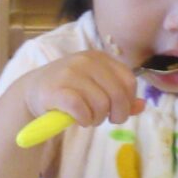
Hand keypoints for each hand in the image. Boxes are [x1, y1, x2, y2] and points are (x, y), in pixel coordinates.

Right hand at [20, 50, 145, 125]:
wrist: (34, 91)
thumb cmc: (71, 90)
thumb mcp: (97, 88)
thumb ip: (120, 96)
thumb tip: (142, 105)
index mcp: (100, 58)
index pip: (129, 81)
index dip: (128, 101)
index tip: (117, 110)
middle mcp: (86, 61)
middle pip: (118, 94)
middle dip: (116, 114)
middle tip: (105, 120)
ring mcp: (70, 73)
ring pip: (101, 104)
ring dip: (97, 119)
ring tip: (88, 118)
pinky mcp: (57, 90)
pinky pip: (82, 110)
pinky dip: (84, 120)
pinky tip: (79, 119)